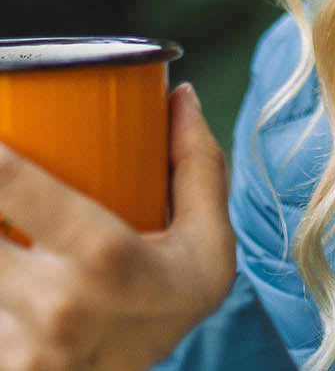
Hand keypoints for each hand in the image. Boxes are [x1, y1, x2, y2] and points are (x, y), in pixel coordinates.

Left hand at [0, 83, 235, 369]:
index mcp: (103, 255)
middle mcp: (53, 303)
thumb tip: (179, 94)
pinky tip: (10, 271)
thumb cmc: (178, 302)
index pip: (12, 183)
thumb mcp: (210, 238)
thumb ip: (197, 162)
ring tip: (9, 228)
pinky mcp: (4, 370)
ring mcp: (20, 348)